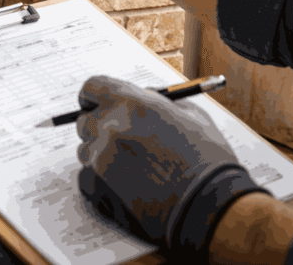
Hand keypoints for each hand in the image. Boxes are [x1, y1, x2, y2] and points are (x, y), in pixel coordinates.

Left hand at [76, 76, 267, 254]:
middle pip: (85, 119)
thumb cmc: (206, 160)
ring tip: (128, 160)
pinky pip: (89, 169)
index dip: (93, 96)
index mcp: (133, 103)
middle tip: (118, 135)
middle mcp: (111, 124)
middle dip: (98, 125)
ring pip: (85, 146)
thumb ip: (159, 101)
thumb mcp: (191, 115)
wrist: (208, 203)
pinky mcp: (101, 179)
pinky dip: (102, 170)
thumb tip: (142, 96)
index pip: (92, 88)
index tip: (96, 103)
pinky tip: (127, 176)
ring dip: (98, 149)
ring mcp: (103, 153)